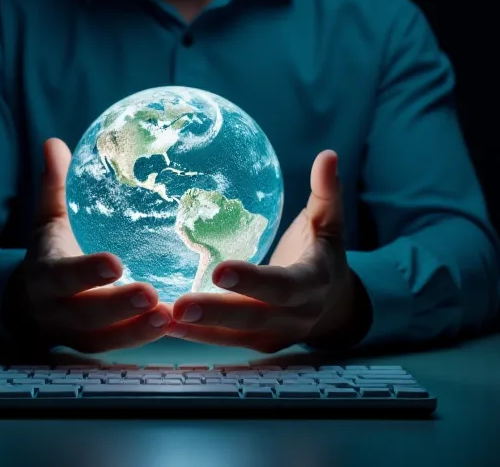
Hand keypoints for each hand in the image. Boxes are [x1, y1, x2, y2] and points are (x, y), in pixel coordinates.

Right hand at [7, 138, 172, 352]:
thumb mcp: (48, 221)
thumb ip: (55, 186)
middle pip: (86, 314)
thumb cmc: (49, 253)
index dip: (86, 272)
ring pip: (104, 339)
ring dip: (137, 331)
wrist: (26, 305)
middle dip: (118, 307)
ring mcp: (74, 335)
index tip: (115, 262)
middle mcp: (56, 311)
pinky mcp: (93, 347)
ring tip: (171, 315)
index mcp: (44, 276)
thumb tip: (55, 142)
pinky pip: (118, 348)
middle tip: (152, 295)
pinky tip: (178, 325)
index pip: (63, 276)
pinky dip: (144, 340)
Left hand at [168, 150, 357, 352]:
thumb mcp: (329, 224)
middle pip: (254, 317)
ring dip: (198, 329)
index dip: (253, 281)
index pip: (283, 285)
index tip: (220, 270)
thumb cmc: (324, 255)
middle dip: (217, 312)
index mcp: (314, 282)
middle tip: (180, 304)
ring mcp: (276, 335)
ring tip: (162, 317)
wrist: (338, 307)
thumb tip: (327, 155)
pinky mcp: (259, 345)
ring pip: (235, 335)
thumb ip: (326, 192)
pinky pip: (226, 343)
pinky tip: (164, 324)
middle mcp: (296, 315)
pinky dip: (195, 336)